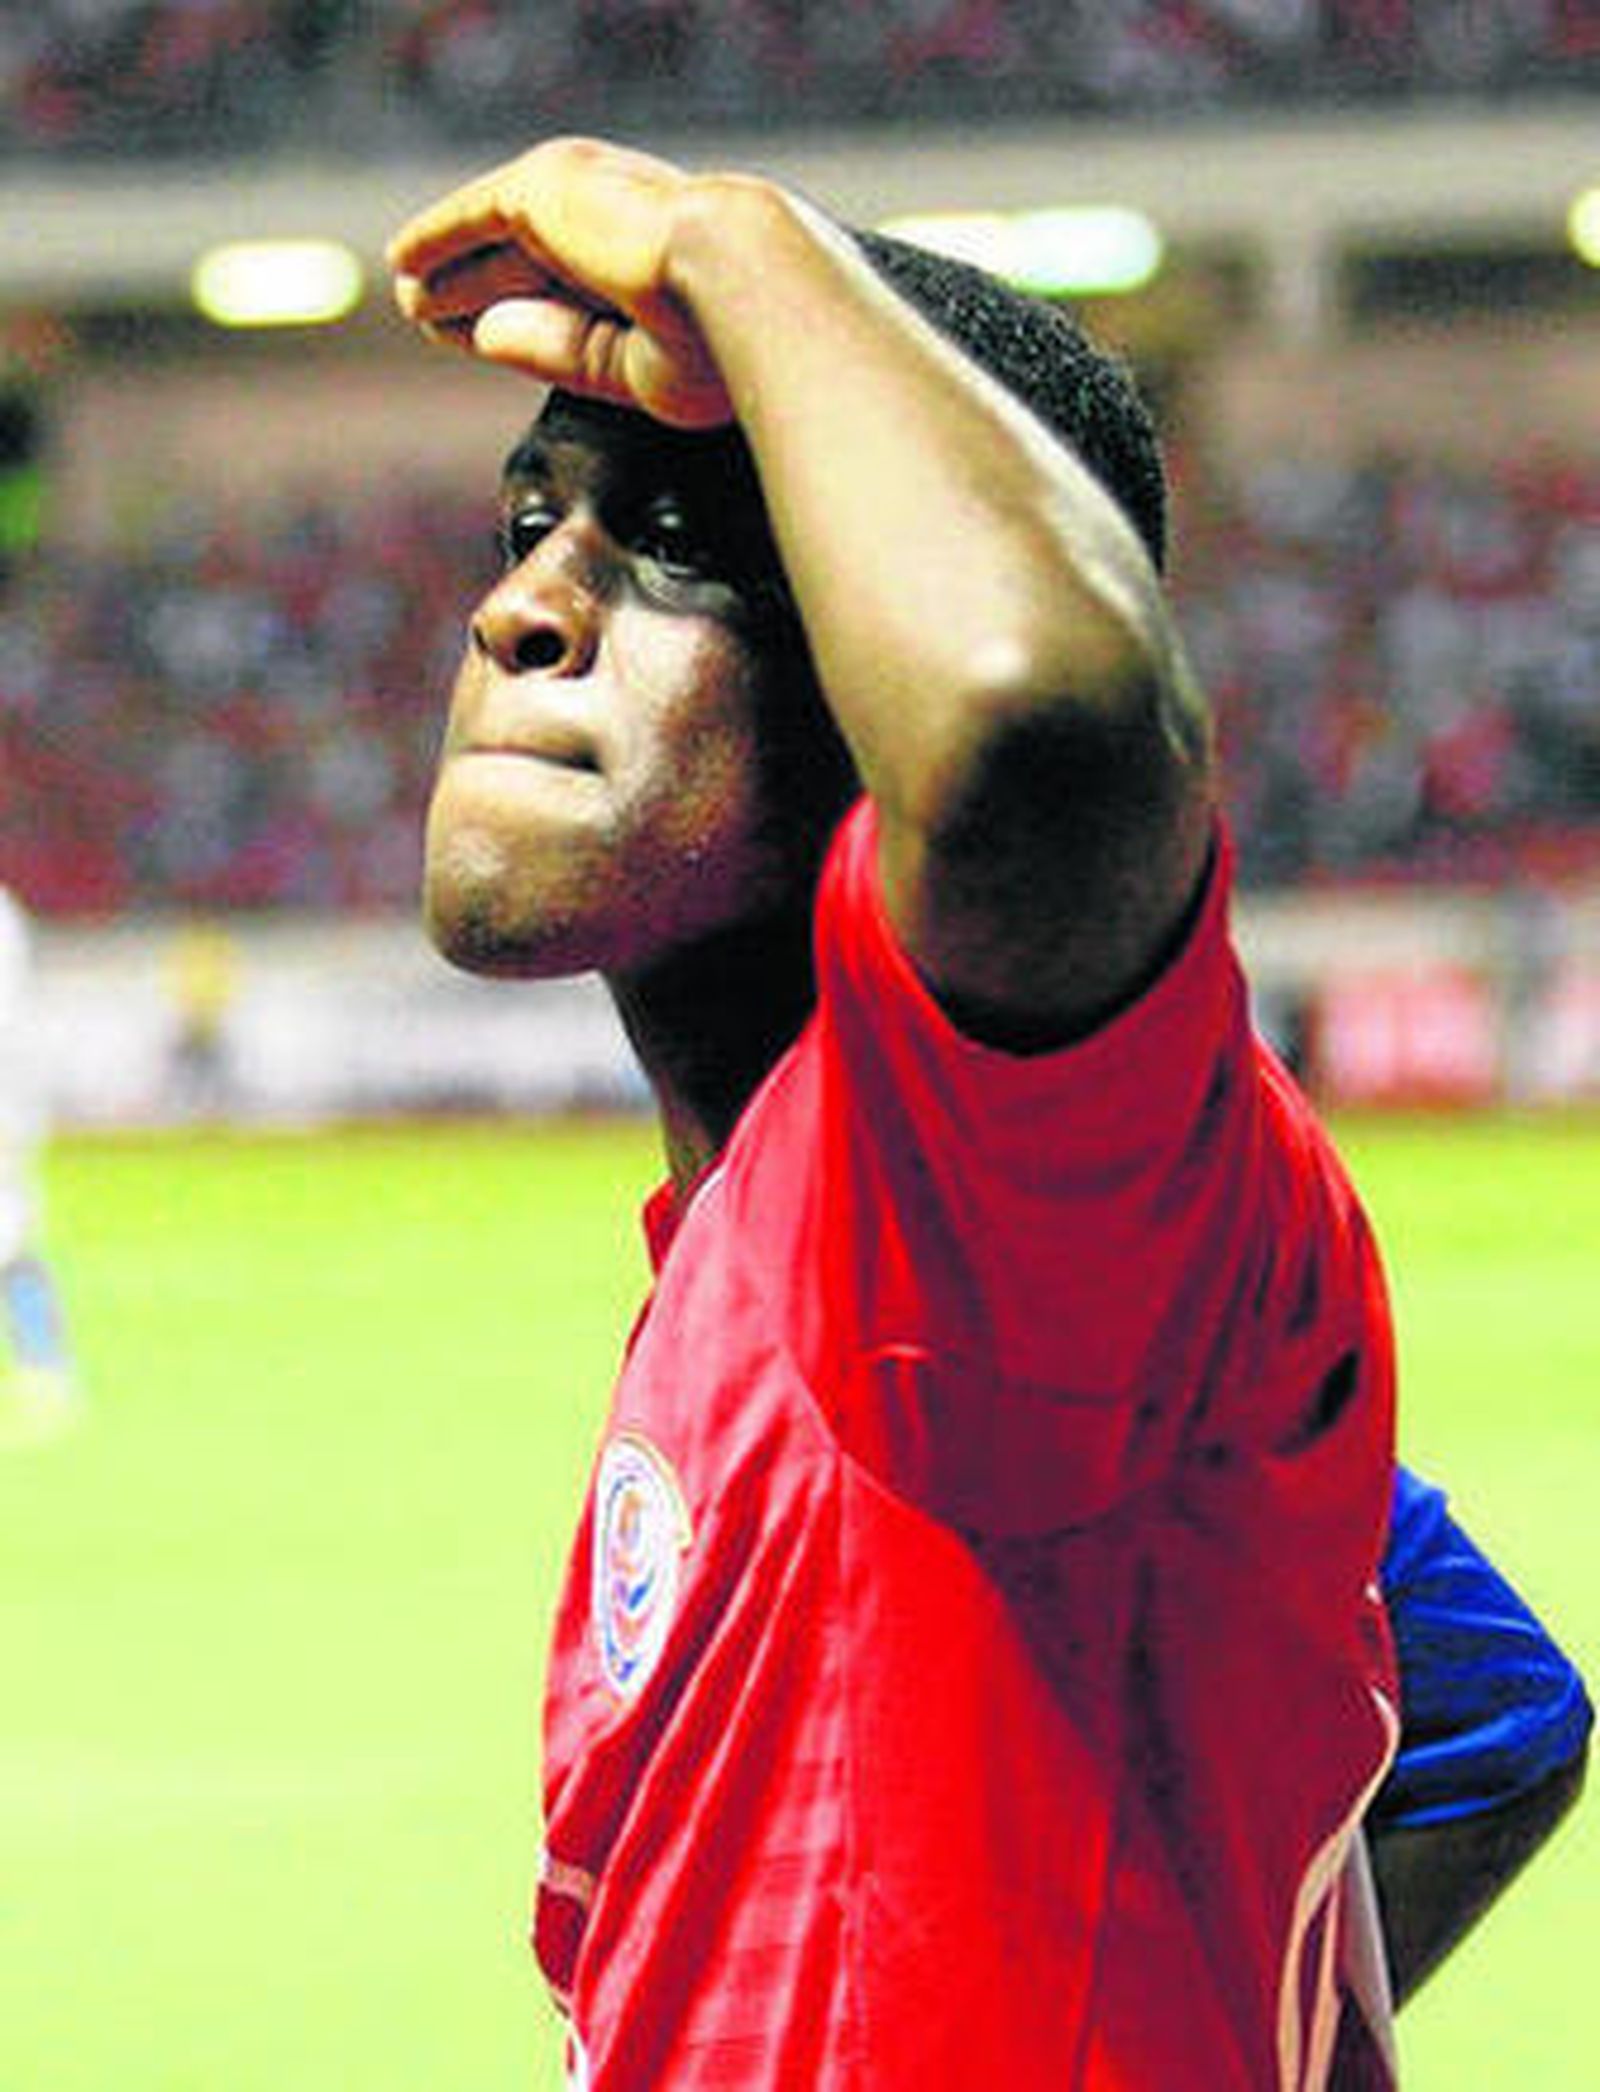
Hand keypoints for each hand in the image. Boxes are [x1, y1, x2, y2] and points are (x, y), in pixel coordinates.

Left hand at [387, 136, 731, 427]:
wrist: (737, 286)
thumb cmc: (717, 343)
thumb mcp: (627, 364)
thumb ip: (559, 349)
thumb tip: (485, 333)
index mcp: (653, 259)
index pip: (569, 283)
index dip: (519, 312)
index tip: (479, 337)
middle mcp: (616, 217)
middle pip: (526, 257)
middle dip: (475, 288)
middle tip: (427, 315)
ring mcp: (580, 194)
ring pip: (496, 238)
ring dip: (448, 268)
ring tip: (408, 298)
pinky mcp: (544, 186)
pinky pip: (473, 214)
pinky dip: (437, 235)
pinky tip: (404, 260)